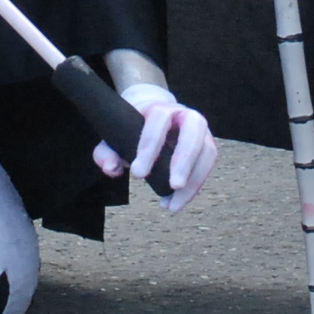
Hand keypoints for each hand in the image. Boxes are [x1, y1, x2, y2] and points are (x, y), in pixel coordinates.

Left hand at [91, 82, 217, 212]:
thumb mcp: (116, 135)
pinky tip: (175, 202)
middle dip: (184, 160)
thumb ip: (106, 151)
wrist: (154, 111)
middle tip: (173, 186)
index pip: (158, 121)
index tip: (137, 174)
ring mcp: (200, 130)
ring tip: (173, 205)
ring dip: (194, 180)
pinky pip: (207, 166)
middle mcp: (185, 115)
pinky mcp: (207, 146)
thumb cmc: (134, 126)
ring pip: (207, 151)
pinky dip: (195, 187)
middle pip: (192, 132)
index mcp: (160, 108)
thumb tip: (111, 168)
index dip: (149, 147)